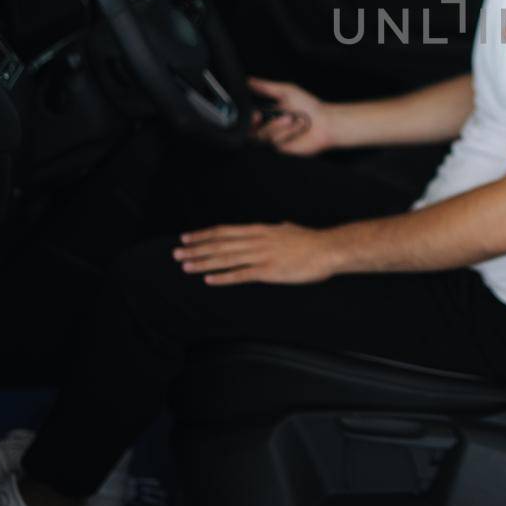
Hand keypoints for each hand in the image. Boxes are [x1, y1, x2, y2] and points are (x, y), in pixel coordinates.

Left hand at [173, 222, 335, 285]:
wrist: (328, 249)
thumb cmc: (312, 241)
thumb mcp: (291, 229)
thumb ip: (281, 228)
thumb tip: (279, 225)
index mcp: (260, 230)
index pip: (225, 231)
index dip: (204, 235)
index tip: (187, 238)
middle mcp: (257, 240)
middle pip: (220, 244)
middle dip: (196, 249)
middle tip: (176, 253)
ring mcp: (262, 255)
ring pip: (226, 258)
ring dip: (203, 262)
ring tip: (185, 266)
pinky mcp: (269, 271)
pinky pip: (241, 275)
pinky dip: (223, 277)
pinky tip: (208, 280)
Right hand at [248, 76, 337, 155]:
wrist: (325, 122)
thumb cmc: (309, 106)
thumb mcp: (286, 91)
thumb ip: (266, 87)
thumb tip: (249, 80)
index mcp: (269, 113)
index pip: (250, 117)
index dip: (249, 117)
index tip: (255, 114)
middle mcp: (270, 126)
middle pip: (251, 129)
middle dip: (256, 123)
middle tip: (262, 118)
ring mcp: (275, 138)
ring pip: (263, 135)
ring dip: (277, 126)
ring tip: (292, 119)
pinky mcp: (282, 149)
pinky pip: (275, 142)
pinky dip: (286, 133)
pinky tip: (297, 128)